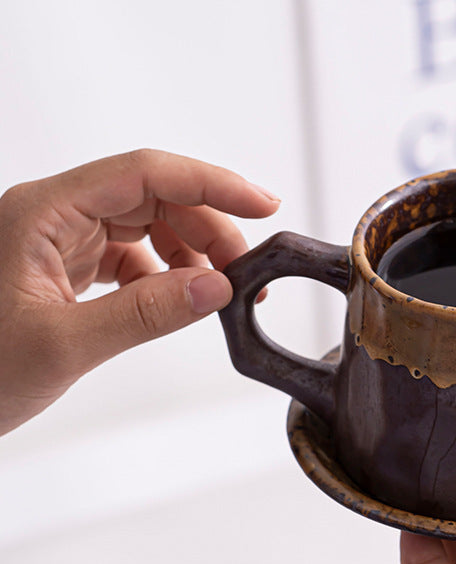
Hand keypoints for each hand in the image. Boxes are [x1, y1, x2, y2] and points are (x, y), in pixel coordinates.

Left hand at [0, 149, 279, 434]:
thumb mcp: (63, 346)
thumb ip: (145, 313)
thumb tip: (216, 289)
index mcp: (41, 213)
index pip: (144, 174)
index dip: (210, 183)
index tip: (261, 205)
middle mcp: (52, 216)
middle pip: (153, 198)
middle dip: (208, 230)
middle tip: (245, 274)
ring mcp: (59, 242)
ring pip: (146, 226)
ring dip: (191, 253)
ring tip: (218, 292)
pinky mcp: (66, 270)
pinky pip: (131, 258)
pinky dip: (165, 276)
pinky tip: (178, 300)